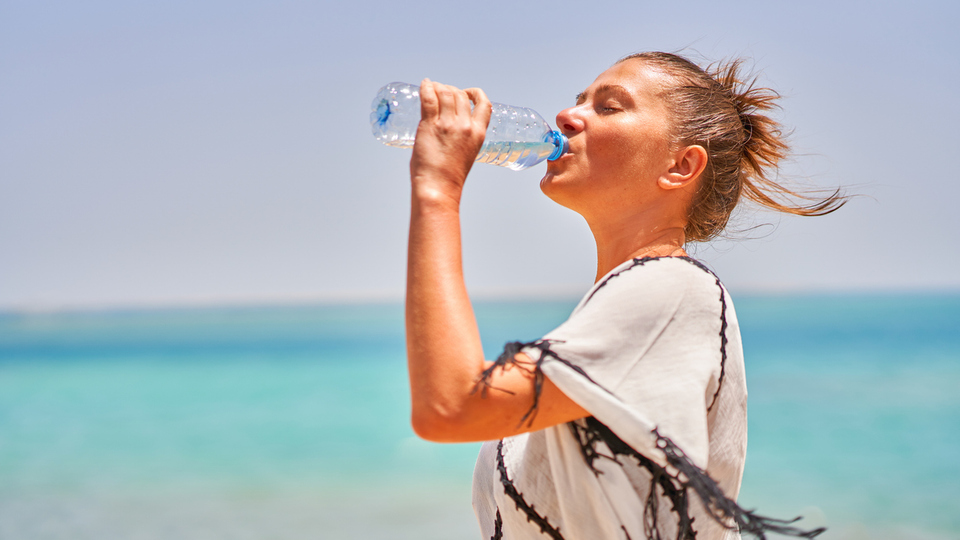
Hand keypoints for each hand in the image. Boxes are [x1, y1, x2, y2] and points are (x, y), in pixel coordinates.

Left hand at [409, 79, 491, 203]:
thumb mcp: (465, 153)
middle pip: (461, 94)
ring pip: (446, 92)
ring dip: (438, 87)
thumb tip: (445, 125)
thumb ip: (460, 137)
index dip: (474, 93)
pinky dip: (426, 87)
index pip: (484, 104)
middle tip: (441, 94)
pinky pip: (429, 97)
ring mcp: (448, 124)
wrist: (438, 188)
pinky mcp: (430, 124)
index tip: (466, 93)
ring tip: (431, 89)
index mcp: (478, 133)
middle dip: (451, 89)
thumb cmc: (448, 177)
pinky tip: (424, 84)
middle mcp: (465, 125)